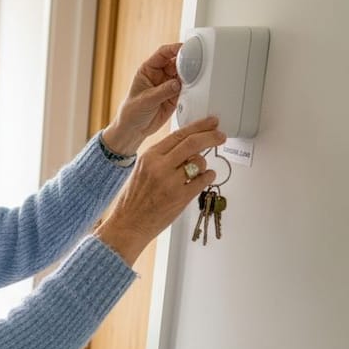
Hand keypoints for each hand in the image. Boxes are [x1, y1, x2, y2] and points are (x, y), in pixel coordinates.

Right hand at [94, 117, 224, 264]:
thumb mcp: (141, 170)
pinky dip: (207, 177)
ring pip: (200, 161)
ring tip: (199, 170)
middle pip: (193, 143)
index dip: (199, 126)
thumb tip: (187, 147)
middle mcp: (159, 166)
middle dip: (212, 136)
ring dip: (204, 163)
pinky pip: (204, 179)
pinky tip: (203, 179)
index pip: (179, 134)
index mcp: (149, 156)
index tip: (211, 123)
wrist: (127, 225)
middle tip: (221, 135)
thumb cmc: (133, 200)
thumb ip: (162, 157)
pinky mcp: (180, 197)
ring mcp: (171, 182)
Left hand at [101, 43, 184, 155]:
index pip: (163, 53)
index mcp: (148, 70)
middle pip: (176, 62)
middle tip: (194, 66)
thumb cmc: (131, 112)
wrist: (134, 130)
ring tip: (194, 79)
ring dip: (190, 76)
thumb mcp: (145, 100)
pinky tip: (194, 89)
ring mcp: (168, 85)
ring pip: (183, 75)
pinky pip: (186, 88)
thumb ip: (162, 91)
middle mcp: (160, 75)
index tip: (185, 48)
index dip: (174, 48)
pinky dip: (191, 88)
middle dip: (186, 62)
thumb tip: (176, 84)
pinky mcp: (175, 96)